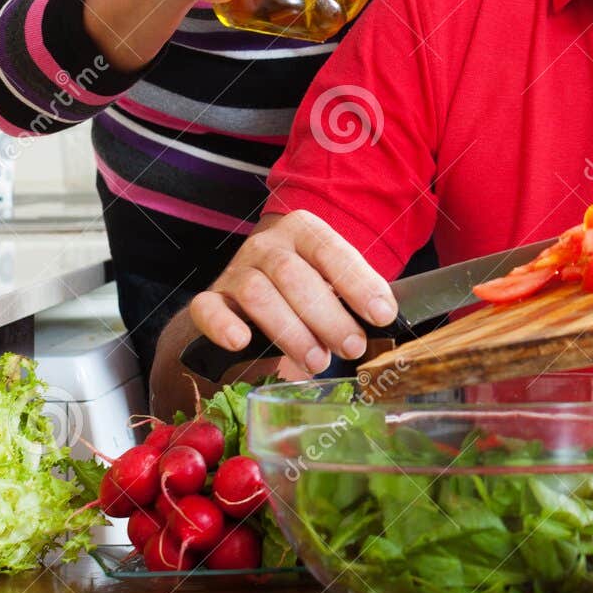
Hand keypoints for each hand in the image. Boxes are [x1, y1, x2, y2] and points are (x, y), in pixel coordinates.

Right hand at [187, 211, 397, 375]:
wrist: (252, 290)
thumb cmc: (306, 287)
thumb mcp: (332, 280)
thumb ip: (353, 293)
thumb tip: (384, 317)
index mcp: (303, 231)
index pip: (332, 252)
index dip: (358, 284)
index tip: (382, 315)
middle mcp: (267, 245)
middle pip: (294, 276)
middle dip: (328, 316)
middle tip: (351, 347)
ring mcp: (236, 270)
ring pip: (258, 294)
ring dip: (291, 331)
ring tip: (317, 361)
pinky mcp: (211, 299)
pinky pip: (208, 308)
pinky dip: (223, 325)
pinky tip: (241, 342)